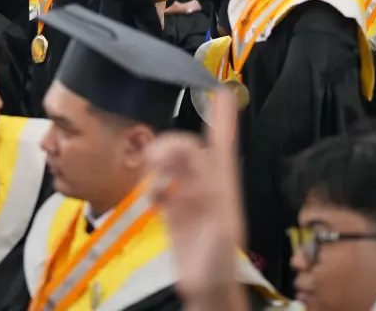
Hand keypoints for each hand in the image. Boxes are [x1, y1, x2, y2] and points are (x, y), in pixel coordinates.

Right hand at [147, 90, 247, 310]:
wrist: (209, 293)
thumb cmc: (220, 260)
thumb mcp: (216, 216)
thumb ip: (200, 182)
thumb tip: (183, 146)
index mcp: (223, 180)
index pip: (222, 136)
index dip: (221, 112)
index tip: (216, 85)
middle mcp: (207, 183)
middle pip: (189, 148)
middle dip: (172, 144)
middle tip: (155, 157)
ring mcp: (190, 198)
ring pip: (173, 165)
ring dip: (161, 162)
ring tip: (152, 173)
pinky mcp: (175, 214)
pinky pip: (161, 189)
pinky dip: (153, 186)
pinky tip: (152, 196)